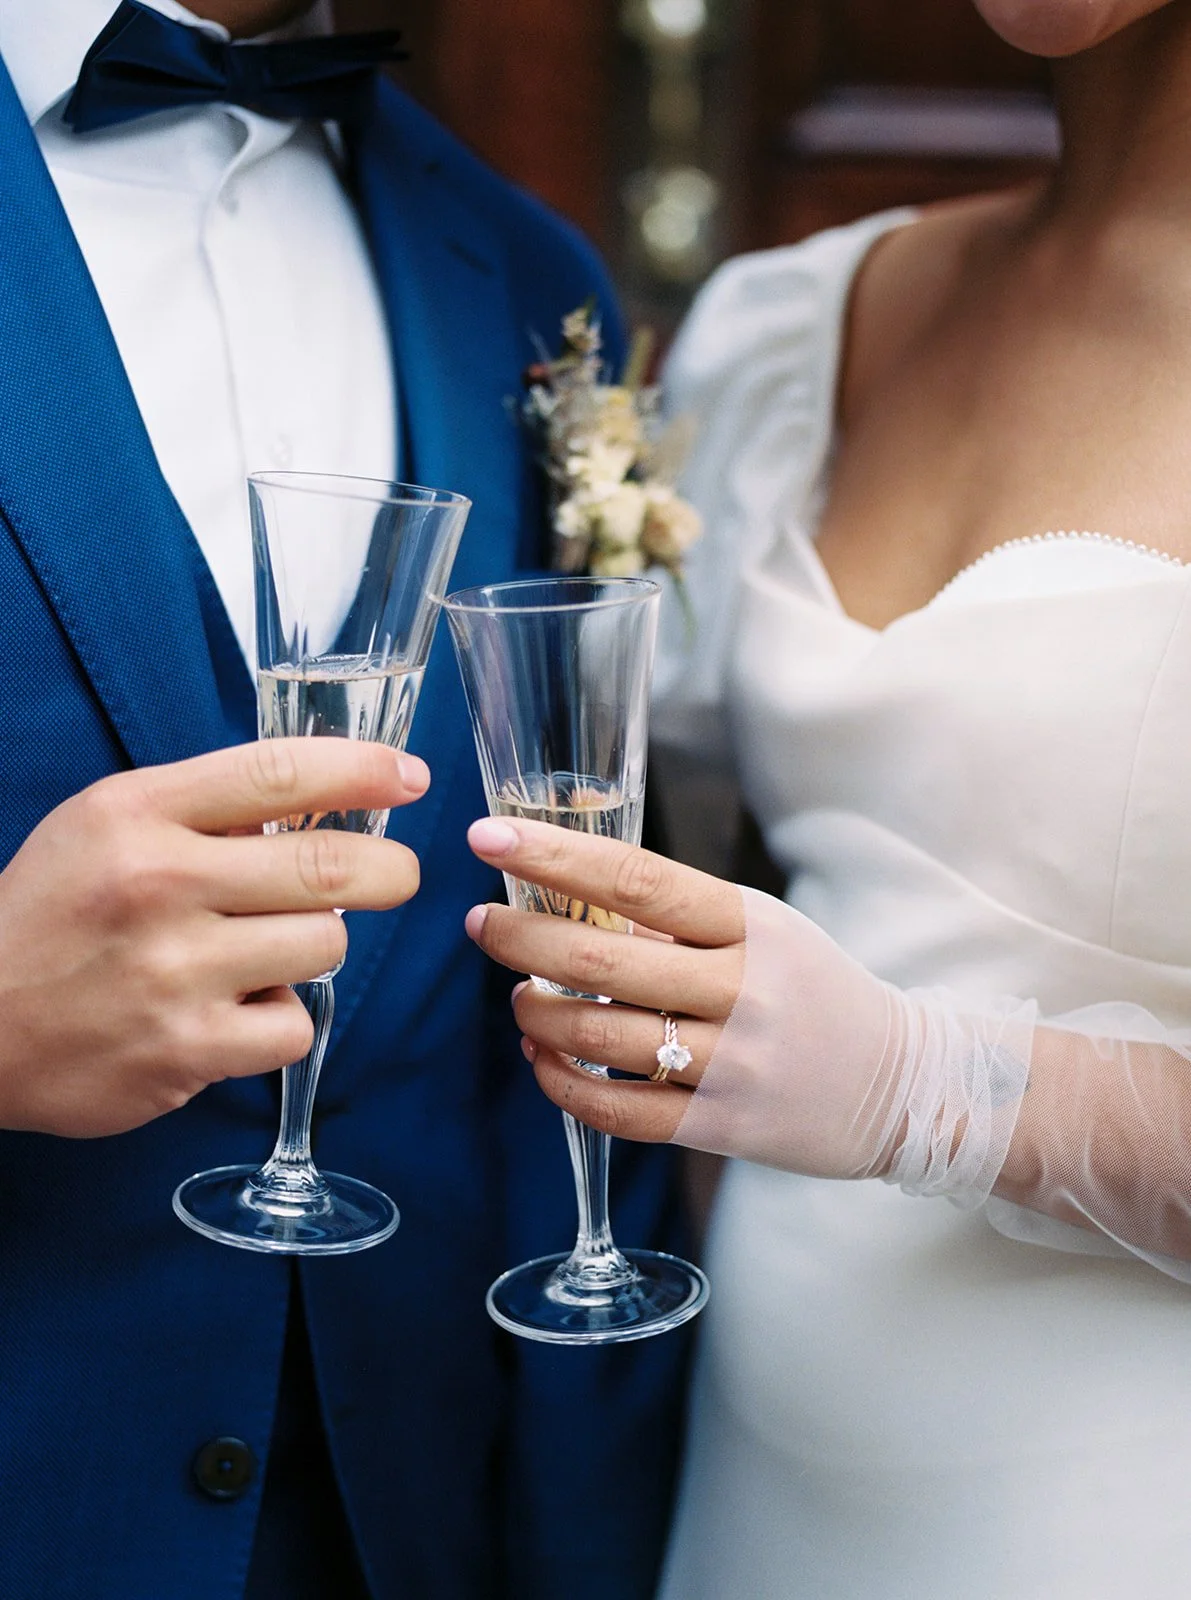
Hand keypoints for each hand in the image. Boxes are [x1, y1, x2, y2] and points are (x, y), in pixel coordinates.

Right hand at [0, 739, 427, 1137]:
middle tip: (396, 874)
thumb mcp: (106, 826)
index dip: (363, 770)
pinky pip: (295, 1027)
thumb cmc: (53, 915)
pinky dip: (279, 1021)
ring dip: (313, 947)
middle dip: (390, 869)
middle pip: (332, 867)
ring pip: (323, 946)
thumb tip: (324, 801)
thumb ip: (205, 809)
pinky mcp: (187, 1050)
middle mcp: (159, 883)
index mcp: (138, 814)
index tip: (410, 777)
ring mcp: (175, 972)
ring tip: (263, 951)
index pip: (279, 774)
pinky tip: (234, 1011)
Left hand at [465, 815, 1033, 1195]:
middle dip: (524, 938)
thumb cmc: (814, 991)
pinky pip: (621, 1110)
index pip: (637, 878)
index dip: (556, 857)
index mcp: (751, 924)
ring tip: (519, 998)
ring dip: (538, 1014)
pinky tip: (543, 1062)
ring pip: (602, 1038)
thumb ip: (678, 918)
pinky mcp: (723, 1125)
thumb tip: (573, 894)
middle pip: (604, 960)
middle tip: (483, 924)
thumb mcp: (764, 930)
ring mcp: (734, 1062)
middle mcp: (744, 989)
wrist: (902, 1084)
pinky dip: (565, 1085)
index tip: (490, 839)